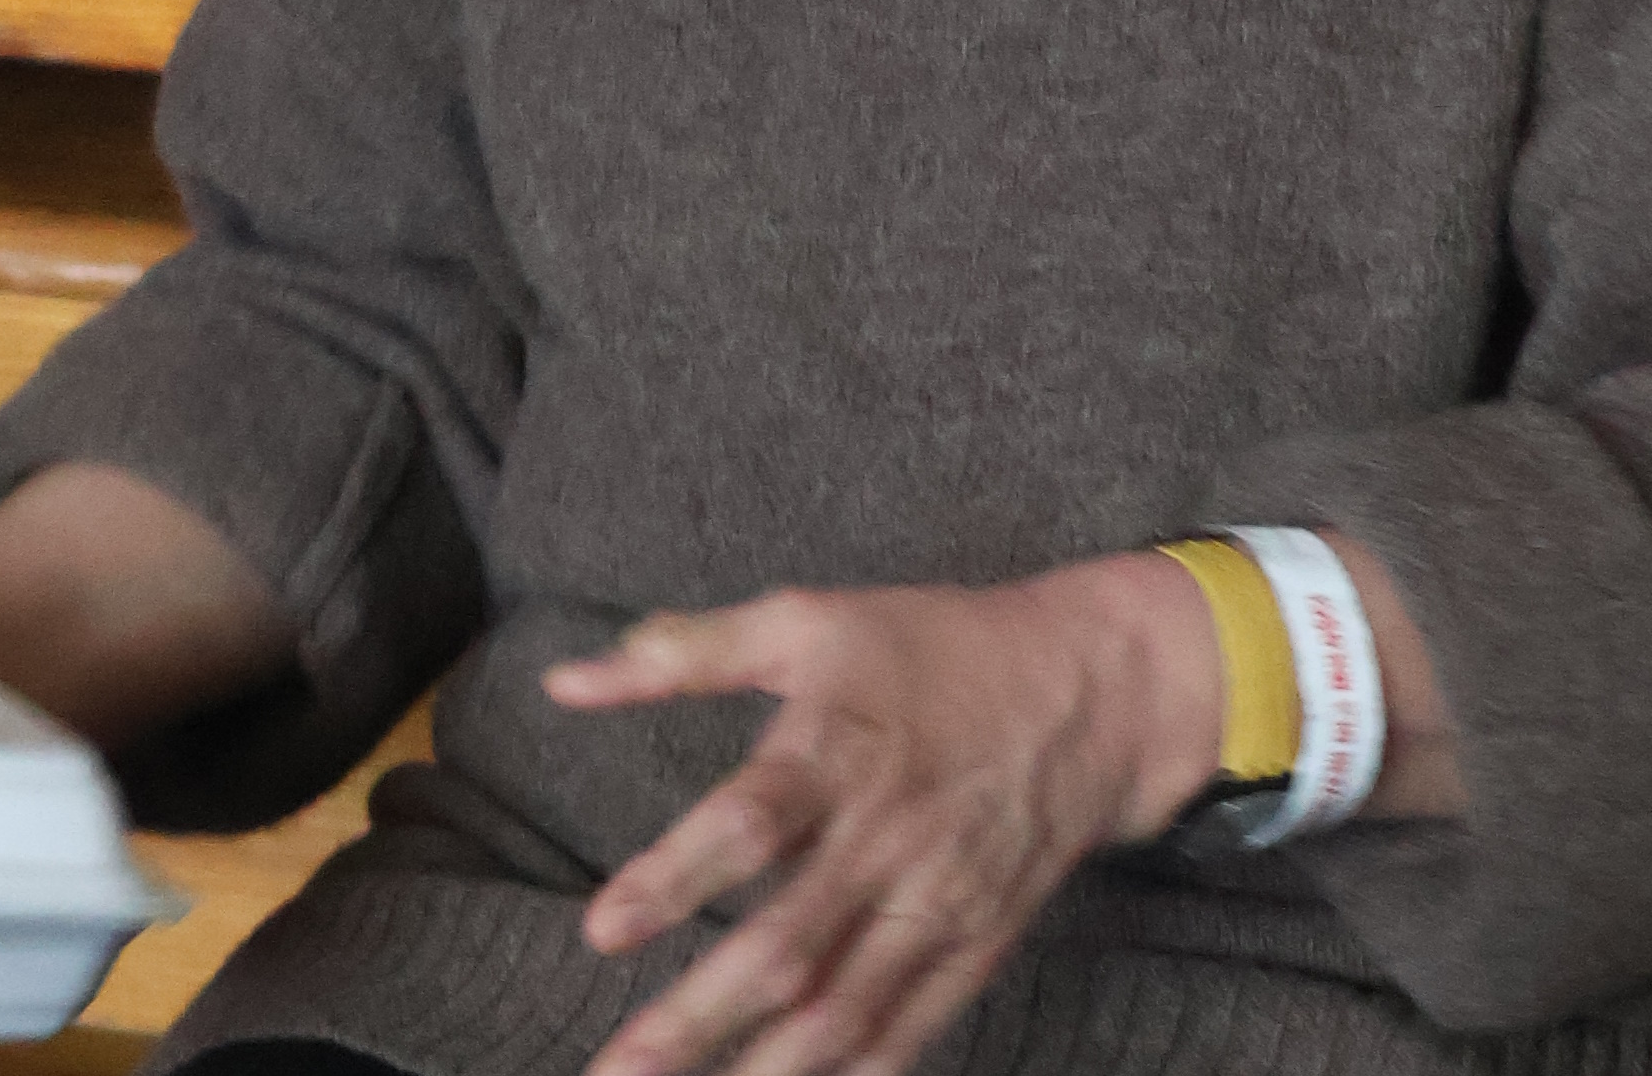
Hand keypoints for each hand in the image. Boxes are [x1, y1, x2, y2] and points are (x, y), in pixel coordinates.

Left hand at [544, 553, 1222, 1075]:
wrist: (1087, 691)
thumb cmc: (930, 648)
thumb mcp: (808, 622)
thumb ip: (686, 653)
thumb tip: (564, 683)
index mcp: (838, 746)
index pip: (751, 821)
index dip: (676, 876)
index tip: (603, 930)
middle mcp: (886, 836)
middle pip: (786, 945)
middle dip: (695, 1019)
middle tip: (615, 1070)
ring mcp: (935, 902)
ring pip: (842, 1012)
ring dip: (762, 1072)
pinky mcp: (973, 946)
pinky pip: (904, 1034)